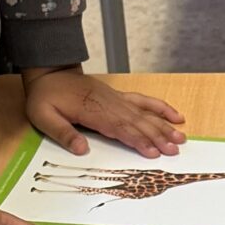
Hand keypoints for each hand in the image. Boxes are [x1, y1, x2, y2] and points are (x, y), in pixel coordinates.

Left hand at [22, 68, 184, 159]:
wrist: (49, 73)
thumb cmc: (45, 97)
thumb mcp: (43, 116)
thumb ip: (63, 133)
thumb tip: (82, 150)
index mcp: (92, 111)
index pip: (119, 128)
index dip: (136, 140)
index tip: (152, 152)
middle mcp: (109, 104)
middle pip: (137, 122)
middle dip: (157, 137)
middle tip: (173, 150)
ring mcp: (117, 99)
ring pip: (145, 114)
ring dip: (163, 126)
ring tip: (180, 139)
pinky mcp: (120, 97)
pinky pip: (144, 101)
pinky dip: (161, 108)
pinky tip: (176, 116)